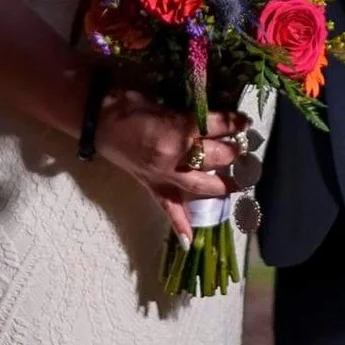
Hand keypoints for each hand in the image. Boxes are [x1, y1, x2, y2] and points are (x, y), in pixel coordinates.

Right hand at [94, 95, 250, 240]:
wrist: (98, 119)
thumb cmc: (129, 103)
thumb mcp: (164, 102)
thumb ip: (189, 113)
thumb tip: (213, 117)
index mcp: (178, 129)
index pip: (216, 126)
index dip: (234, 122)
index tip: (246, 121)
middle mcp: (175, 156)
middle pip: (216, 157)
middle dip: (235, 152)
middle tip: (246, 147)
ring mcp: (164, 175)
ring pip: (203, 185)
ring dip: (225, 184)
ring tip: (242, 180)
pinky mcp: (152, 186)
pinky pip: (168, 208)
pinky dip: (179, 224)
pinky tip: (190, 242)